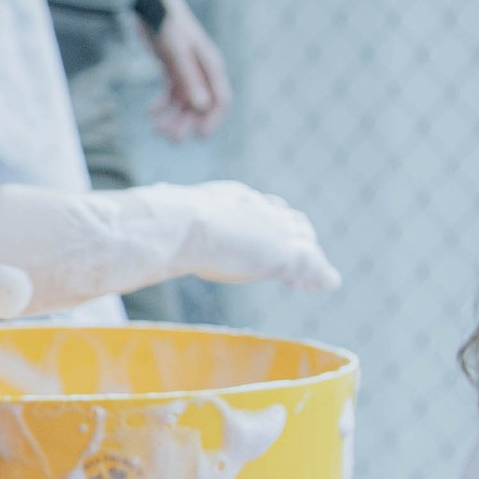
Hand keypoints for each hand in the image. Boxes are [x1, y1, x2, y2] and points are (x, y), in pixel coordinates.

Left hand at [142, 0, 231, 141]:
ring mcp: (187, 70)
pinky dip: (162, 104)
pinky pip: (171, 93)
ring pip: (184, 102)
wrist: (151, 3)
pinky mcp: (172, 68)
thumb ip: (189, 78)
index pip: (221, 100)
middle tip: (170, 139)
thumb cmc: (167, 23)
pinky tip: (150, 112)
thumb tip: (202, 107)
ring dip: (172, 117)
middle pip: (200, 105)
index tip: (200, 137)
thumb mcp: (177, 52)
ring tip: (156, 130)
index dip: (213, 120)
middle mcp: (202, 70)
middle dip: (187, 123)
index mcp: (211, 66)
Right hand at [175, 184, 337, 295]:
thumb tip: (152, 194)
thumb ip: (167, 204)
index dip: (268, 222)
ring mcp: (275, 230)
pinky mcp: (286, 253)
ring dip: (310, 258)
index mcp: (231, 198)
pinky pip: (312, 264)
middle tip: (299, 253)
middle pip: (289, 220)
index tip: (269, 234)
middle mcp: (258, 208)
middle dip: (295, 235)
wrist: (177, 226)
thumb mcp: (166, 210)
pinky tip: (326, 284)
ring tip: (313, 275)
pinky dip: (320, 274)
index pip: (260, 207)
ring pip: (305, 240)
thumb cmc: (162, 222)